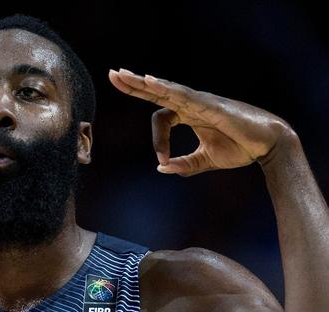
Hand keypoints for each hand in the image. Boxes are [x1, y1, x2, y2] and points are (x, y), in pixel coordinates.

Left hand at [108, 68, 294, 175]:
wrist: (268, 144)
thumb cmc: (240, 148)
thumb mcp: (205, 160)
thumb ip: (185, 164)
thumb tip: (161, 168)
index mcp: (189, 114)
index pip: (161, 118)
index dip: (158, 141)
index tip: (163, 160)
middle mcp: (192, 104)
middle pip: (157, 92)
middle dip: (134, 85)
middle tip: (113, 74)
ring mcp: (200, 102)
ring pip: (166, 90)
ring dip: (143, 84)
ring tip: (122, 76)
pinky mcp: (210, 105)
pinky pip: (184, 95)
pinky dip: (166, 89)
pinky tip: (150, 82)